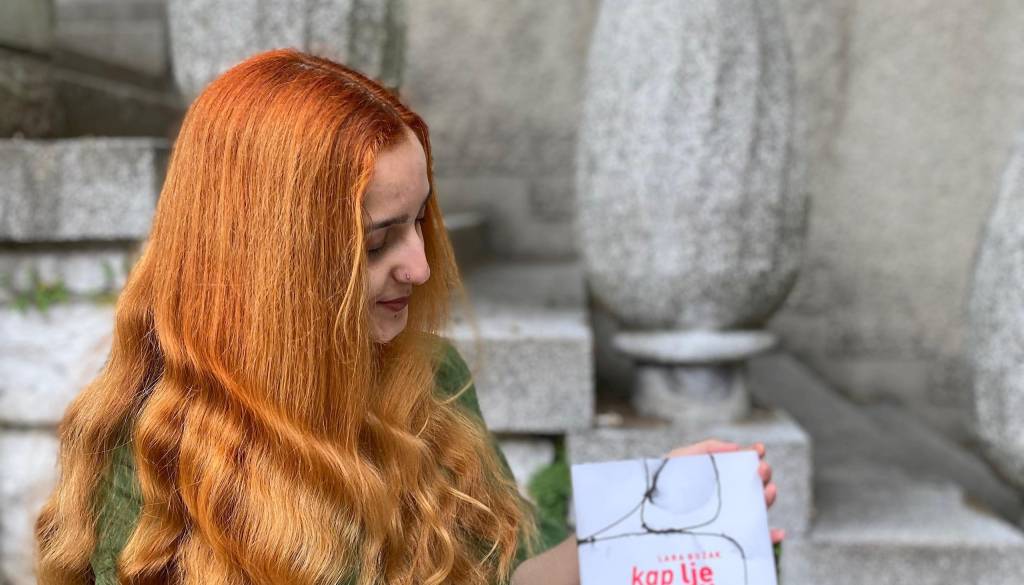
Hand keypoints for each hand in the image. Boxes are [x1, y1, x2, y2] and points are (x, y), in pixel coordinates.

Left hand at [665, 438, 785, 544]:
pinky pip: (755, 540)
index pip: (744, 465)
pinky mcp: (731, 539)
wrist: (646, 514)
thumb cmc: (662, 484)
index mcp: (721, 477)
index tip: (759, 449)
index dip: (755, 455)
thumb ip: (706, 448)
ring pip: (759, 508)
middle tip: (761, 470)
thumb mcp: (680, 459)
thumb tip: (737, 447)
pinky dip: (769, 537)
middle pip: (755, 484)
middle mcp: (730, 496)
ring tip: (767, 491)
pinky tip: (777, 532)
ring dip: (768, 498)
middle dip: (763, 474)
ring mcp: (732, 517)